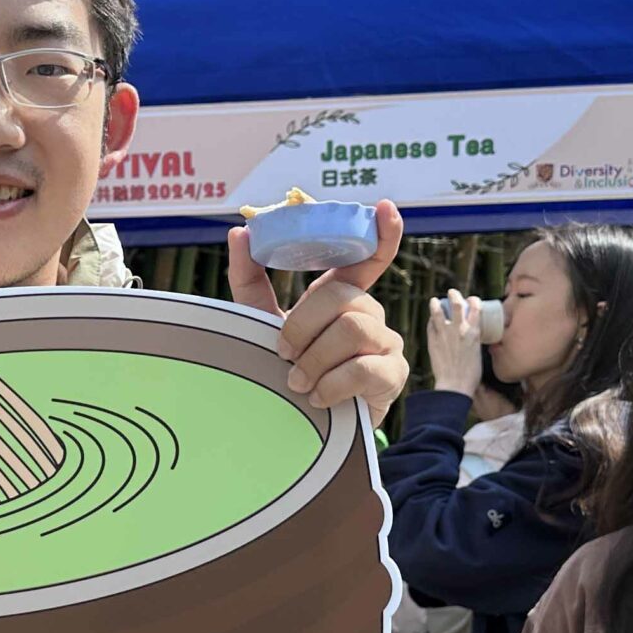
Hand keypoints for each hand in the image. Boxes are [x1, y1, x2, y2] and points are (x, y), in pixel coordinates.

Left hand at [227, 199, 408, 424]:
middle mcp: (369, 311)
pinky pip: (364, 368)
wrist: (307, 424)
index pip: (368, 257)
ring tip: (297, 383)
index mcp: (342, 294)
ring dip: (314, 359)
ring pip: (353, 329)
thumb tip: (239, 231)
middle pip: (340, 296)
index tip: (385, 208)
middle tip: (282, 353)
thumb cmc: (288, 368)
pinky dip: (331, 384)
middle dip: (303, 325)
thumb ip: (250, 280)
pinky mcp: (392, 374)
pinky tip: (318, 398)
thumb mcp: (262, 323)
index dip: (382, 233)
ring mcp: (386, 341)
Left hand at [424, 291, 484, 396]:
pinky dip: (431, 321)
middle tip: (451, 292)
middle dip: (454, 295)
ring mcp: (445, 334)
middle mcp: (460, 329)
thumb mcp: (478, 353)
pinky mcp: (433, 341)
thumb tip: (471, 338)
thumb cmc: (470, 374)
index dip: (473, 300)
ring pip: (439, 312)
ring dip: (436, 304)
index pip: (475, 307)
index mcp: (474, 332)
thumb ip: (473, 342)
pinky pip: (431, 326)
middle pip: (457, 304)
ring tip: (434, 301)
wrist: (455, 385)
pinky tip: (431, 320)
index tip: (470, 300)